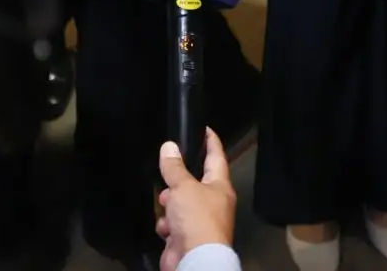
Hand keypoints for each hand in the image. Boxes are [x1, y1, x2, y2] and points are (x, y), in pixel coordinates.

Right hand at [156, 129, 235, 270]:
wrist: (196, 260)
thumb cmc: (197, 218)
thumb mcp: (183, 187)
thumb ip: (174, 167)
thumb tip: (169, 146)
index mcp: (220, 187)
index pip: (217, 157)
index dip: (211, 142)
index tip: (206, 129)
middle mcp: (214, 203)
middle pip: (195, 182)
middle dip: (178, 180)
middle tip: (168, 175)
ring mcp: (201, 222)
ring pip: (181, 204)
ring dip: (170, 205)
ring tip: (166, 205)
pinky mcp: (187, 238)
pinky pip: (173, 225)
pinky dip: (167, 225)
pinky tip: (165, 228)